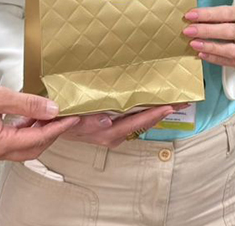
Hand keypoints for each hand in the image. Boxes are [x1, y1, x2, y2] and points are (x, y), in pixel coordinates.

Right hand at [0, 77, 78, 161]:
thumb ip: (27, 104)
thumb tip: (52, 109)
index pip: (36, 140)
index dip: (57, 128)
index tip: (73, 117)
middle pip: (32, 149)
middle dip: (51, 133)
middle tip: (66, 117)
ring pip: (23, 146)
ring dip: (39, 132)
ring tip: (52, 114)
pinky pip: (12, 141)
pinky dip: (25, 130)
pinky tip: (31, 116)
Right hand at [60, 105, 180, 147]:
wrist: (52, 126)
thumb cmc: (61, 122)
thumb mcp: (71, 123)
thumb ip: (88, 124)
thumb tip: (106, 121)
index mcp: (107, 133)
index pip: (136, 123)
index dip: (154, 114)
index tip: (170, 105)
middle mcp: (114, 134)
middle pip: (144, 122)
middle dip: (162, 112)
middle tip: (181, 100)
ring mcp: (114, 130)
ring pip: (140, 120)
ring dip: (156, 110)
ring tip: (173, 99)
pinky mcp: (113, 125)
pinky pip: (133, 118)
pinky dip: (144, 110)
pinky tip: (151, 101)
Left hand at [183, 4, 234, 69]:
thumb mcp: (232, 12)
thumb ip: (216, 16)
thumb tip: (191, 19)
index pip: (226, 13)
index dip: (207, 14)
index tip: (190, 15)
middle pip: (229, 32)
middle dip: (206, 31)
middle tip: (188, 31)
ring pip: (231, 50)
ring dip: (210, 47)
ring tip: (194, 44)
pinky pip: (230, 62)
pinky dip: (214, 59)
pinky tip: (202, 54)